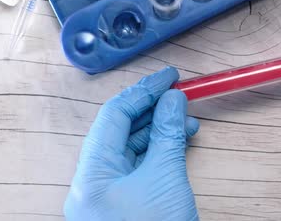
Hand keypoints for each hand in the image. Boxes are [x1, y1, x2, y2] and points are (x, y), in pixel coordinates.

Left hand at [64, 67, 199, 220]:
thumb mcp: (164, 179)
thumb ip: (167, 135)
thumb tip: (173, 100)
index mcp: (92, 174)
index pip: (115, 115)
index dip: (144, 90)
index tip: (170, 76)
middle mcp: (95, 181)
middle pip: (122, 130)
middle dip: (153, 109)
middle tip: (181, 95)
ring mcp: (109, 194)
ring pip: (133, 148)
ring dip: (161, 131)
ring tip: (188, 122)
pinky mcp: (126, 204)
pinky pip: (140, 167)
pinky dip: (161, 152)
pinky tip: (181, 144)